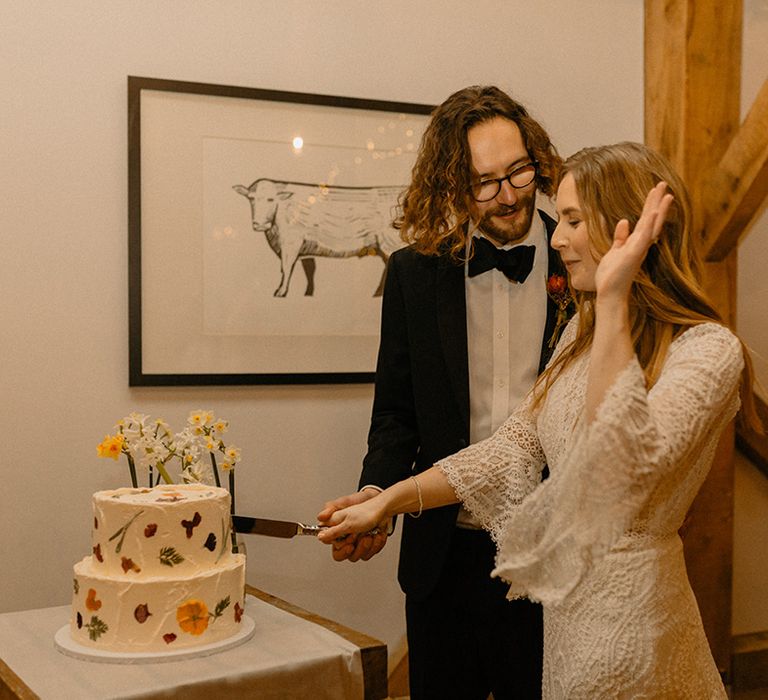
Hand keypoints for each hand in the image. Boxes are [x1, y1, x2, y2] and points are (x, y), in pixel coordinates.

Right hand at [317, 490, 389, 561]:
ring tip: (371, 535)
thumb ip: (332, 530)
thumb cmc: (365, 509)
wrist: (383, 509)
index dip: (340, 547)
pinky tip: (377, 535)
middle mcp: (345, 536)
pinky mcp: (366, 544)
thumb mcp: (348, 520)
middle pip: (344, 554)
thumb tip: (319, 536)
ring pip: (358, 555)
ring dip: (367, 546)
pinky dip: (376, 544)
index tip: (349, 543)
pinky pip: (369, 553)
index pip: (330, 545)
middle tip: (361, 538)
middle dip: (356, 548)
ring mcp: (356, 541)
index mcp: (336, 528)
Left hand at [594, 181, 673, 301]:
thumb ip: (620, 237)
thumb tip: (624, 221)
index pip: (645, 220)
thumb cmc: (612, 275)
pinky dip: (649, 226)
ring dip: (658, 210)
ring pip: (651, 226)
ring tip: (666, 194)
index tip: (656, 190)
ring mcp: (639, 249)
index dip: (651, 205)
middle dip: (657, 201)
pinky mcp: (634, 255)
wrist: (610, 293)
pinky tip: (654, 214)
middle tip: (663, 184)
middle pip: (651, 219)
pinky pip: (643, 238)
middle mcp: (640, 244)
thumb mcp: (614, 251)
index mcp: (635, 242)